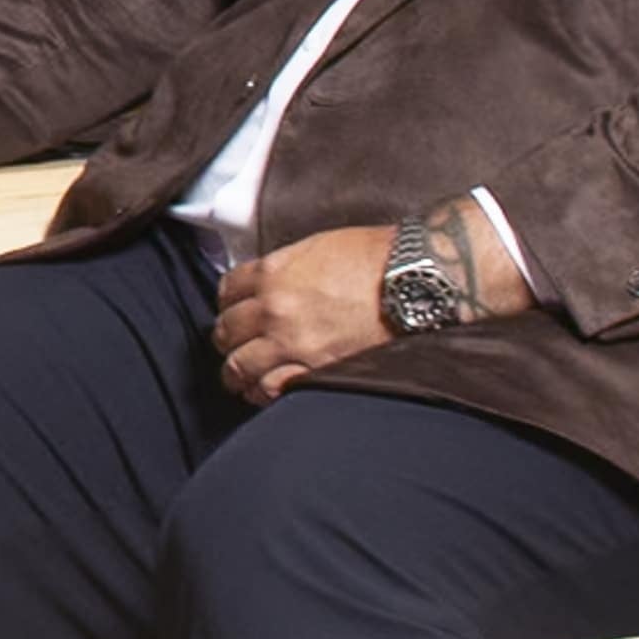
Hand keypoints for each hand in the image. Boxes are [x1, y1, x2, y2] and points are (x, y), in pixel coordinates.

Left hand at [209, 227, 395, 405]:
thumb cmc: (374, 257)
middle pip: (226, 331)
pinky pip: (270, 389)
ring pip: (238, 367)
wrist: (412, 281)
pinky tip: (266, 388)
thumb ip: (282, 268)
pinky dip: (263, 391)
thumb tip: (266, 284)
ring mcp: (292, 344)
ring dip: (237, 371)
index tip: (235, 308)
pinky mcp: (314, 370)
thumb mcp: (316, 247)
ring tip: (242, 375)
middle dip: (229, 337)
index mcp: (272, 274)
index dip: (229, 301)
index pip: (226, 291)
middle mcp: (273, 309)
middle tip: (235, 343)